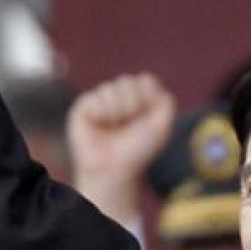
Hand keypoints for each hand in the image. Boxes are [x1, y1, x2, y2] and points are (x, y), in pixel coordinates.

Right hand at [68, 73, 175, 222]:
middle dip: (133, 105)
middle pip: (128, 81)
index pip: (146, 80)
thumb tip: (148, 82)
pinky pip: (96, 98)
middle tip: (128, 125)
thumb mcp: (161, 127)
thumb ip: (165, 102)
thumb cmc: (137, 150)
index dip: (148, 99)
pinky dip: (102, 114)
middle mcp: (120, 96)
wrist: (113, 169)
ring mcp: (101, 99)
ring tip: (114, 127)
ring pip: (112, 88)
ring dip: (118, 112)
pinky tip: (100, 126)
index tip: (146, 119)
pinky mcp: (84, 106)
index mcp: (140, 99)